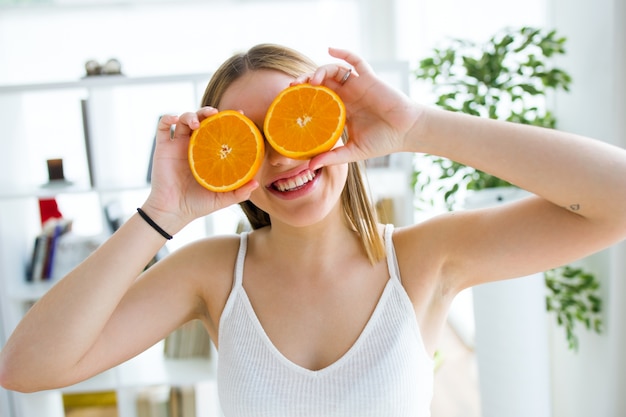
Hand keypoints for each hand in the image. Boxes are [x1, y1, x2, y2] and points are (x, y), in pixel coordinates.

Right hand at [144, 108, 257, 227]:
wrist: (173, 211)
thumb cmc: (198, 204)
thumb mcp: (223, 198)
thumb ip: (240, 192)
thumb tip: (257, 183)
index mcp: (209, 153)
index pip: (220, 130)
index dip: (229, 120)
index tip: (240, 115)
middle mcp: (195, 145)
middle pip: (202, 119)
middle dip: (208, 111)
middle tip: (215, 113)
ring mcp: (178, 145)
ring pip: (184, 120)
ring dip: (190, 115)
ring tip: (197, 123)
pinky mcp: (163, 148)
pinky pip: (162, 127)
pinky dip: (167, 118)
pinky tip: (175, 119)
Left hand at [295, 47, 423, 168]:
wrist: (406, 132)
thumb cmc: (383, 141)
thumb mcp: (353, 151)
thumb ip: (332, 157)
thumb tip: (309, 167)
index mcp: (342, 110)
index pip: (318, 100)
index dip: (303, 98)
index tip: (288, 102)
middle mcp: (347, 96)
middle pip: (321, 83)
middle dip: (305, 82)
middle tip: (292, 86)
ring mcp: (357, 85)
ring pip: (334, 71)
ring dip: (320, 71)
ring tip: (312, 80)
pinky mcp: (368, 78)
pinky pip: (355, 61)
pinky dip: (343, 53)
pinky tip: (330, 49)